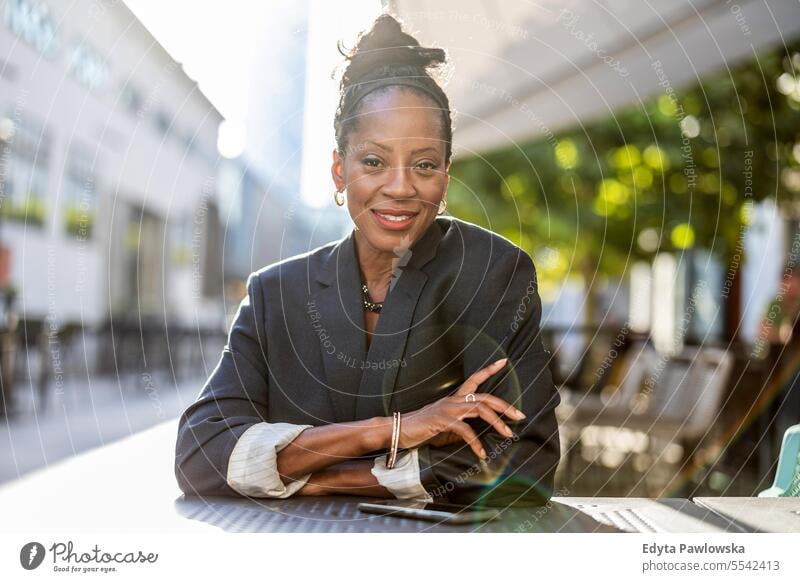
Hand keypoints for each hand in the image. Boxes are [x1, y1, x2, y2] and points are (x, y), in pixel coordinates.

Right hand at [397, 358, 525, 459]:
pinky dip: (476, 442)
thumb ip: (461, 424)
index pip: (474, 379)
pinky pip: (466, 430)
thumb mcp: (446, 425)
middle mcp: (453, 400)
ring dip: (497, 423)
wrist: (398, 429)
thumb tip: (479, 433)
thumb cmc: (422, 428)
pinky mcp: (442, 421)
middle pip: (485, 397)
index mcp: (454, 398)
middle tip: (520, 415)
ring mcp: (448, 409)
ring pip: (480, 410)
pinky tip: (481, 452)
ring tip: (508, 434)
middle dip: (505, 405)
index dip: (489, 370)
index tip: (503, 362)